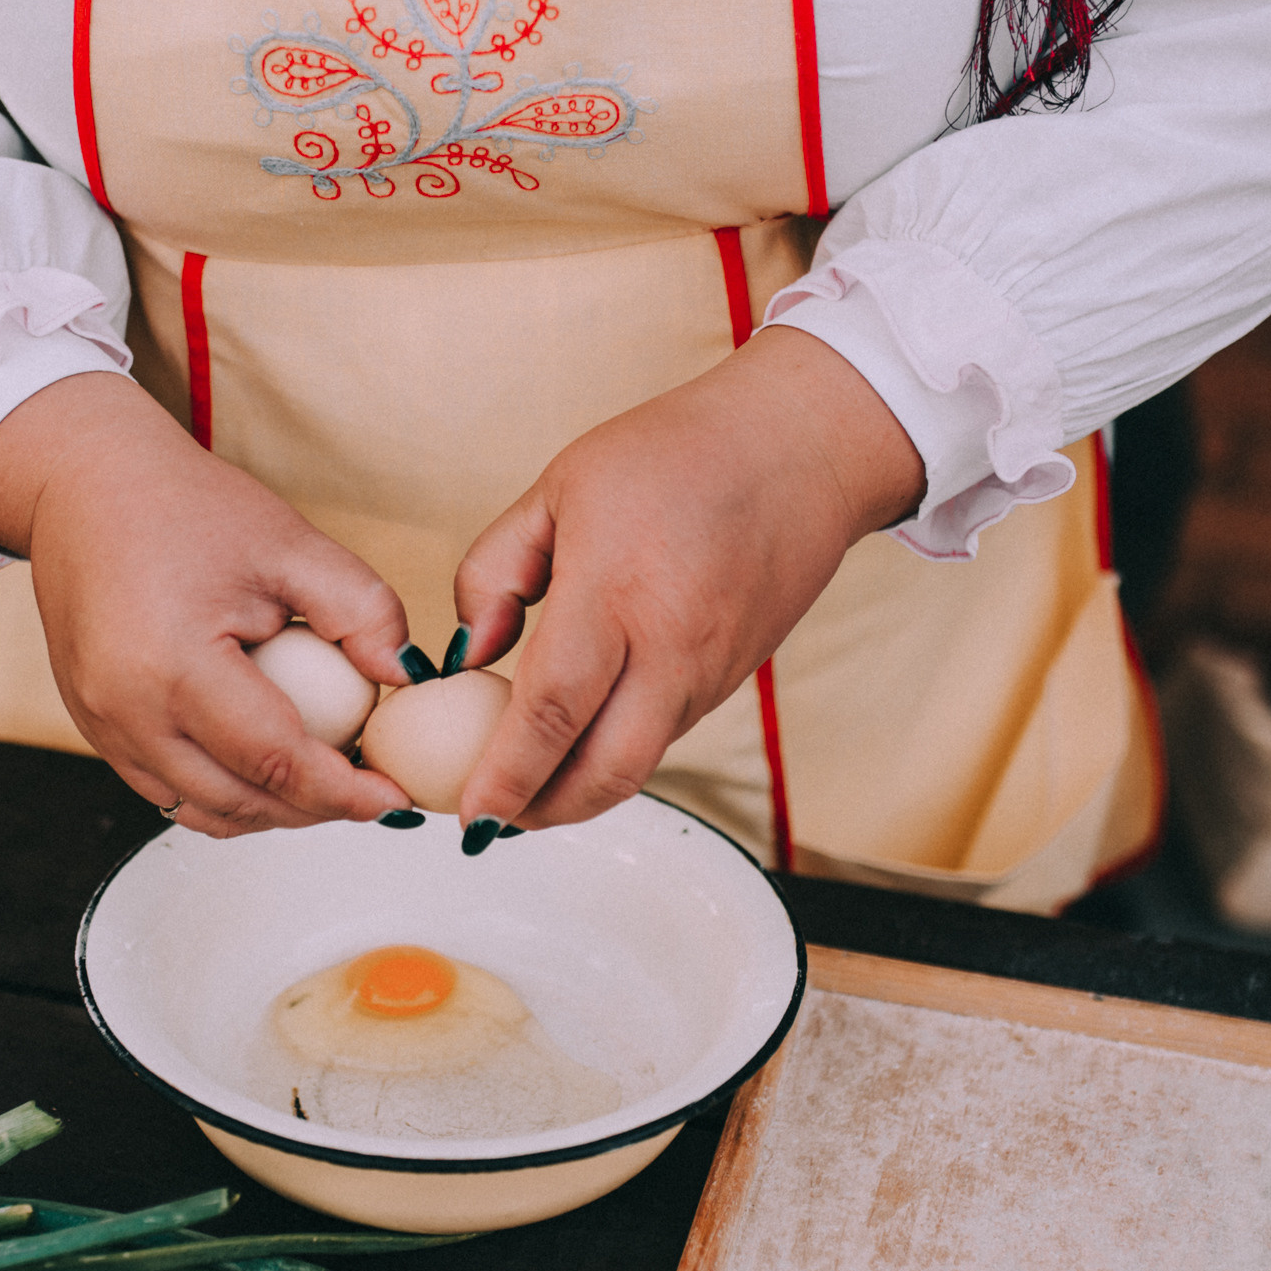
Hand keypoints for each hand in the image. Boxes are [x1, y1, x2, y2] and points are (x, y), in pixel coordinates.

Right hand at [0, 373, 414, 836]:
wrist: (84, 486)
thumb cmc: (180, 506)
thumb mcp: (290, 544)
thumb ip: (362, 610)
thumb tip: (405, 678)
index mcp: (172, 664)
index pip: (274, 760)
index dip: (344, 792)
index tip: (393, 797)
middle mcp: (125, 709)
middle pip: (240, 801)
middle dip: (317, 810)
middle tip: (371, 789)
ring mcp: (101, 726)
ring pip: (203, 811)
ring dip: (272, 812)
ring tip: (327, 781)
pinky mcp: (94, 729)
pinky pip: (169, 791)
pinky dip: (227, 795)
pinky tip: (271, 769)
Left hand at [451, 326, 925, 834]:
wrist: (803, 447)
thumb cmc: (675, 453)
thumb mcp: (558, 489)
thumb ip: (495, 572)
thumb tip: (469, 653)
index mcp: (613, 588)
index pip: (550, 711)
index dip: (504, 775)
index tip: (468, 814)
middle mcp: (670, 644)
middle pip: (603, 771)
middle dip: (542, 813)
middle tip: (493, 823)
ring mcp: (709, 670)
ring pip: (638, 765)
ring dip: (579, 792)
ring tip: (527, 787)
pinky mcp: (732, 680)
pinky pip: (665, 737)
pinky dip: (617, 754)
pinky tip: (583, 741)